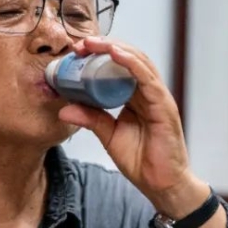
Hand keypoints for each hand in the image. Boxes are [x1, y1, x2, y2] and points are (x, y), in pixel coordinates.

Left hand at [58, 37, 208, 216]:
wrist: (162, 185)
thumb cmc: (142, 160)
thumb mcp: (109, 136)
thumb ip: (91, 120)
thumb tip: (64, 109)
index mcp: (137, 97)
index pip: (120, 67)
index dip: (100, 55)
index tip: (77, 51)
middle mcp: (149, 93)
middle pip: (130, 59)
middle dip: (105, 47)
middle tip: (81, 43)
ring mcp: (158, 98)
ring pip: (139, 63)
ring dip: (116, 49)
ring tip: (93, 43)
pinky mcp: (164, 107)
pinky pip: (147, 79)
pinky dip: (132, 64)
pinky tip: (116, 55)